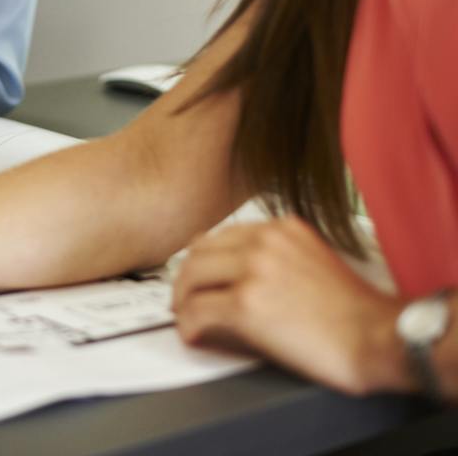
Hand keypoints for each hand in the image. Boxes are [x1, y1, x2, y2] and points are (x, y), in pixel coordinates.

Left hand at [172, 216, 409, 394]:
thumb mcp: (313, 258)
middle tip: (184, 298)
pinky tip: (194, 334)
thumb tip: (240, 273)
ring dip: (183, 300)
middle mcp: (263, 241)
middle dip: (187, 278)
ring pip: (193, 278)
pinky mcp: (246, 304)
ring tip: (186, 316)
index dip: (205, 259)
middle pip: (200, 252)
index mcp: (280, 228)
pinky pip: (199, 311)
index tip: (200, 275)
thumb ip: (277, 254)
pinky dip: (189, 324)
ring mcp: (252, 270)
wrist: (379, 336)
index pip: (222, 236)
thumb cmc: (355, 311)